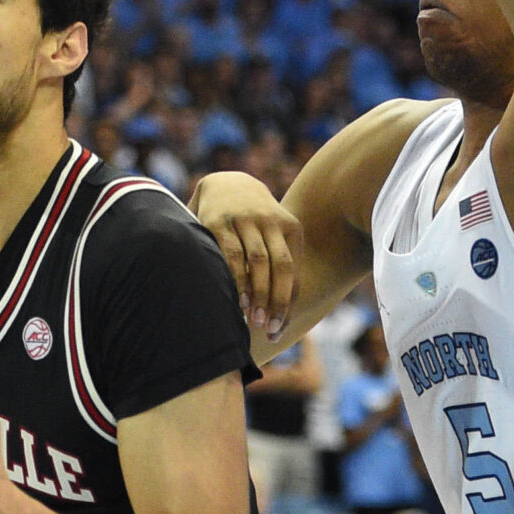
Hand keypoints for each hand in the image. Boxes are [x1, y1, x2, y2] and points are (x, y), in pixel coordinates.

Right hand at [190, 171, 300, 339]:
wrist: (226, 182)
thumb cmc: (253, 224)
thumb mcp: (273, 237)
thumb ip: (280, 269)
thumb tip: (283, 319)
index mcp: (290, 228)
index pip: (294, 272)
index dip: (287, 304)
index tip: (278, 331)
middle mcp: (271, 221)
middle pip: (282, 266)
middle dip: (277, 301)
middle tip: (268, 328)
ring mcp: (245, 219)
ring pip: (258, 261)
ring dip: (258, 293)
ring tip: (253, 320)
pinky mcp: (219, 220)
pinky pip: (232, 254)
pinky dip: (237, 278)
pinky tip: (237, 299)